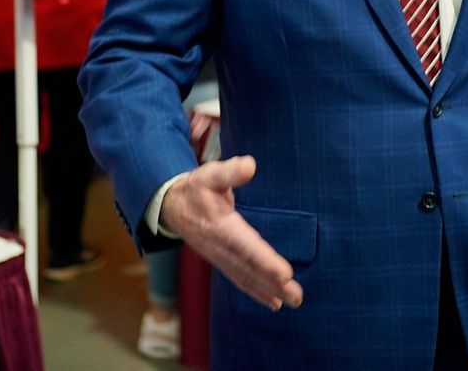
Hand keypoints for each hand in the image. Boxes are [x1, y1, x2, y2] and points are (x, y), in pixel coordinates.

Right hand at [160, 155, 302, 310]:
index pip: (246, 247)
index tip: (285, 274)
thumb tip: (250, 165)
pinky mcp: (222, 261)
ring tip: (292, 301)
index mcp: (220, 226)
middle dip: (273, 284)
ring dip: (269, 291)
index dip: (265, 261)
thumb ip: (230, 171)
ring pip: (247, 278)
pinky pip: (241, 279)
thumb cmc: (195, 188)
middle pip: (250, 269)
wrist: (170, 207)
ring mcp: (220, 257)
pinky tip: (274, 302)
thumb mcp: (209, 174)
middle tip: (297, 296)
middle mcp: (221, 247)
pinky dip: (257, 292)